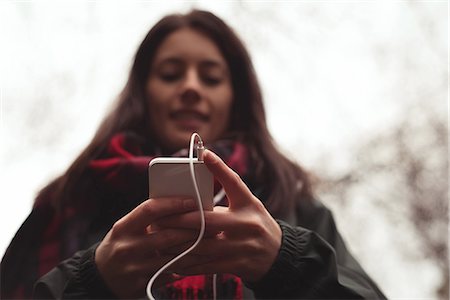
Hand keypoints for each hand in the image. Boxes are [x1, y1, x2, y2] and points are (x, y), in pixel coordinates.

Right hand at [95, 197, 208, 298]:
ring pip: (172, 258)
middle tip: (212, 224)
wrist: (100, 277)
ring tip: (211, 242)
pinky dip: (185, 267)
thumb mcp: (126, 228)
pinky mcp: (142, 285)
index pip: (149, 210)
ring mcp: (134, 268)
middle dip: (192, 229)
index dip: (173, 204)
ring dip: (194, 250)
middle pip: (166, 235)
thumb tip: (179, 202)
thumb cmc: (121, 244)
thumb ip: (147, 218)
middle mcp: (127, 247)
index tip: (192, 200)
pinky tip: (199, 261)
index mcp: (123, 227)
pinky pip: (170, 275)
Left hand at [158, 149, 281, 281]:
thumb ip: (228, 193)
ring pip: (202, 246)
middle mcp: (246, 224)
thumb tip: (203, 172)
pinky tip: (173, 261)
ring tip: (159, 240)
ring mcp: (241, 247)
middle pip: (207, 221)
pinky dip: (187, 264)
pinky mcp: (235, 266)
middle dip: (179, 220)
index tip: (205, 154)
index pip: (234, 182)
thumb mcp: (249, 204)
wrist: (278, 255)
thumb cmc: (256, 224)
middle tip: (158, 219)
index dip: (219, 168)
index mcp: (248, 205)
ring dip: (178, 245)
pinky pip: (205, 266)